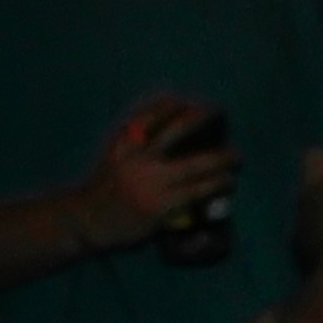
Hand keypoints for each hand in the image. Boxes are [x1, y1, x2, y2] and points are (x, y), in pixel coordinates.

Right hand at [77, 96, 235, 251]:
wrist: (86, 219)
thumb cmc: (108, 186)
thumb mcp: (116, 156)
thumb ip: (140, 143)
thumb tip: (182, 130)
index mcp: (123, 142)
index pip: (153, 111)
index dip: (177, 104)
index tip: (193, 103)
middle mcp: (137, 158)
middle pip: (179, 128)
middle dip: (204, 116)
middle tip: (221, 111)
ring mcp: (150, 182)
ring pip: (197, 164)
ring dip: (223, 158)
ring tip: (236, 157)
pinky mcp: (162, 205)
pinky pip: (199, 190)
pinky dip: (218, 183)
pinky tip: (228, 181)